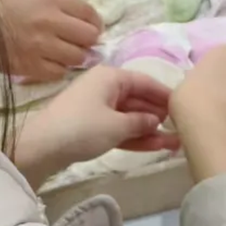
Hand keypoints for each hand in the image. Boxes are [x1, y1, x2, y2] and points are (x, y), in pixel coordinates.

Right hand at [0, 0, 102, 81]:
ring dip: (74, 58)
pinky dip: (57, 71)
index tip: (90, 30)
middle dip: (87, 42)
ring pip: (78, 57)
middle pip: (89, 37)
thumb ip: (56, 5)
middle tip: (78, 45)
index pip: (90, 14)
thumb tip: (79, 22)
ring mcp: (42, 45)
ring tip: (62, 57)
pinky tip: (48, 65)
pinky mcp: (31, 66)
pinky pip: (58, 73)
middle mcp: (52, 20)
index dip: (94, 25)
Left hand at [12, 66, 179, 189]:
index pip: (146, 82)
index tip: (184, 107)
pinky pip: (119, 128)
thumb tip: (156, 120)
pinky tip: (156, 147)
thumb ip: (141, 121)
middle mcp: (105, 87)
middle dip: (159, 116)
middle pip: (139, 99)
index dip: (165, 95)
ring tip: (175, 144)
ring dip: (150, 130)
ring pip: (130, 117)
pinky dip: (134, 136)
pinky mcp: (91, 127)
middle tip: (182, 129)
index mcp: (111, 76)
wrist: (41, 148)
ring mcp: (97, 108)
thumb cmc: (82, 128)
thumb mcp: (117, 125)